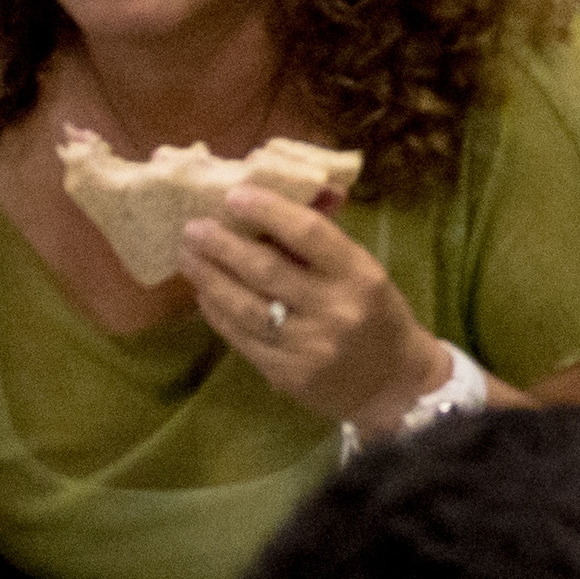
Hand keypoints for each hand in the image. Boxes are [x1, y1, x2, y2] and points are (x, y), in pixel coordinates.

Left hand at [174, 186, 439, 433]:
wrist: (392, 383)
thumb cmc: (377, 315)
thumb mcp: (363, 272)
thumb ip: (322, 242)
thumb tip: (276, 199)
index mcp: (359, 275)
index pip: (309, 233)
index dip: (269, 210)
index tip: (235, 195)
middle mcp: (334, 309)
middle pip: (266, 270)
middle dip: (222, 245)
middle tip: (192, 227)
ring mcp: (308, 346)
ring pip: (244, 307)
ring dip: (209, 278)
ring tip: (187, 256)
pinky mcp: (286, 374)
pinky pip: (241, 338)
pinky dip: (218, 314)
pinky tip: (205, 294)